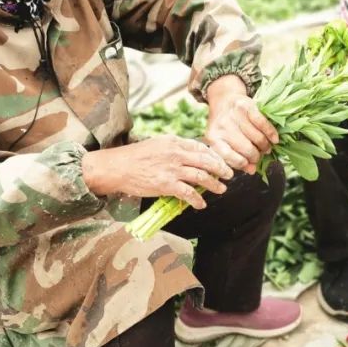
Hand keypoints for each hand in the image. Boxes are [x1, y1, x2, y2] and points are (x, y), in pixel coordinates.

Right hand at [81, 136, 232, 209]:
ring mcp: (172, 170)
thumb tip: (190, 156)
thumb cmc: (135, 156)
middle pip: (206, 161)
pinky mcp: (167, 185)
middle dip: (221, 168)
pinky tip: (201, 204)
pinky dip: (198, 200)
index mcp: (174, 142)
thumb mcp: (157, 144)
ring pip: (202, 177)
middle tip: (229, 175)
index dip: (214, 155)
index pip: (201, 147)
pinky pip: (188, 193)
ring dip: (214, 184)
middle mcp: (176, 154)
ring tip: (221, 189)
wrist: (118, 167)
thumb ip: (174, 148)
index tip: (221, 161)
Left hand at [204, 76, 278, 173]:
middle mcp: (222, 126)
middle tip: (260, 156)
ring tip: (266, 148)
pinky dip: (271, 133)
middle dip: (256, 156)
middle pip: (247, 149)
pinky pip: (263, 124)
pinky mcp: (246, 106)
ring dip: (265, 146)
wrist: (224, 99)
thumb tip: (252, 170)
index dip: (242, 164)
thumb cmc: (226, 126)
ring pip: (257, 138)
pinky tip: (274, 139)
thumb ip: (236, 157)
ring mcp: (234, 115)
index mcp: (213, 138)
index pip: (228, 157)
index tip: (250, 166)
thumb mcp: (224, 141)